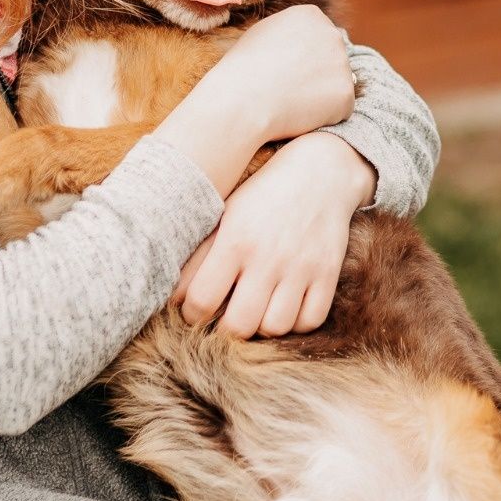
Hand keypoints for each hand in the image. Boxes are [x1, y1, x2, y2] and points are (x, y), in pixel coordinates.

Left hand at [171, 133, 371, 338]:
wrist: (320, 171)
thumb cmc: (262, 196)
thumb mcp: (226, 215)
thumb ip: (199, 256)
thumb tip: (172, 297)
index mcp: (235, 240)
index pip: (202, 300)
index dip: (192, 315)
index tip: (195, 311)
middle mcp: (268, 257)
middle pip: (239, 325)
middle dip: (227, 329)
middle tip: (226, 316)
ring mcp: (301, 267)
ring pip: (276, 327)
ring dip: (263, 326)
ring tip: (258, 310)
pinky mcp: (328, 273)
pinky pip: (310, 321)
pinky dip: (296, 323)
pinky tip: (286, 306)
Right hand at [207, 5, 354, 143]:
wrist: (242, 100)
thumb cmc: (243, 69)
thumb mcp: (262, 34)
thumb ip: (290, 32)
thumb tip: (304, 41)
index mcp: (310, 15)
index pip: (317, 37)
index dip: (300, 59)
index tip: (282, 69)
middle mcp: (332, 34)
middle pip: (330, 58)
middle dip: (314, 74)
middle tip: (286, 88)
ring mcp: (342, 64)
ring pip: (335, 84)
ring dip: (319, 95)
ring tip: (289, 101)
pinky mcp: (346, 94)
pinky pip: (339, 109)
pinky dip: (324, 116)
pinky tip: (299, 114)